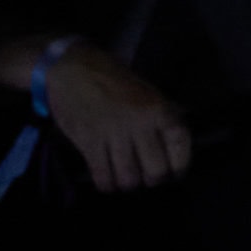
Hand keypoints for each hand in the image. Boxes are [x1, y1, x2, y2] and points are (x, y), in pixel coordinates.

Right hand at [42, 41, 190, 193]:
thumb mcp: (145, 89)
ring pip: (129, 178)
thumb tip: (174, 141)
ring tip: (123, 177)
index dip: (178, 167)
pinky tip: (106, 179)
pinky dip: (106, 184)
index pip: (179, 150)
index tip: (172, 173)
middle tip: (144, 175)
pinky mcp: (89, 141)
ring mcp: (113, 134)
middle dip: (151, 179)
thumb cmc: (110, 76)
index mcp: (157, 109)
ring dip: (127, 183)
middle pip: (155, 172)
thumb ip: (162, 114)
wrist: (71, 66)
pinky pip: (103, 176)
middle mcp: (139, 123)